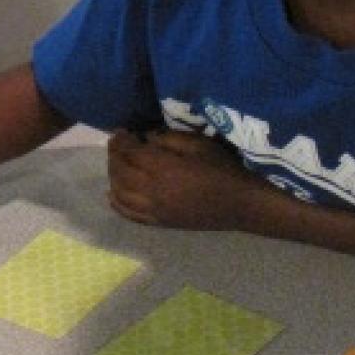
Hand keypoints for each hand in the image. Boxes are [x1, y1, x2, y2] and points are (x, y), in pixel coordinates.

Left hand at [106, 129, 256, 229]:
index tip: (122, 131)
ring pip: (119, 193)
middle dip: (114, 155)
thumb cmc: (223, 169)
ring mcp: (154, 210)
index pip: (129, 153)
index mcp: (162, 169)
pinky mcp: (159, 222)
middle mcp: (152, 191)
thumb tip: (147, 139)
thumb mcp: (198, 144)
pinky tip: (114, 193)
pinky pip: (129, 213)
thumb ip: (168, 139)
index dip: (121, 141)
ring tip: (118, 164)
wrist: (241, 205)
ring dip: (113, 176)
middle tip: (118, 143)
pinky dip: (116, 202)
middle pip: (120, 172)